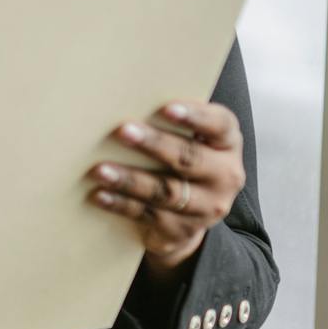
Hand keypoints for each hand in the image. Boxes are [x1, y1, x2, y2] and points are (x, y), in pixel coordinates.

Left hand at [85, 100, 245, 276]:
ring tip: (100, 170)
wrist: (187, 216)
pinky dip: (121, 204)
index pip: (219, 125)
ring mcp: (206, 207)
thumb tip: (123, 98)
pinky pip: (149, 215)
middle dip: (154, 144)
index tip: (167, 108)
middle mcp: (225, 175)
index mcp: (227, 143)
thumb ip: (170, 121)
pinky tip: (100, 194)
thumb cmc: (180, 160)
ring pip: (166, 191)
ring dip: (130, 179)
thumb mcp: (188, 139)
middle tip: (122, 131)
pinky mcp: (183, 230)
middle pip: (188, 158)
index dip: (194, 116)